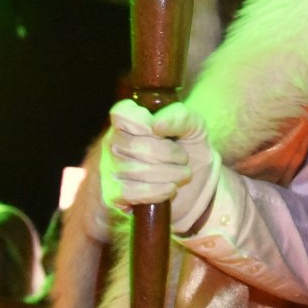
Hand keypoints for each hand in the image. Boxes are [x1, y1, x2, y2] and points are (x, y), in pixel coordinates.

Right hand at [102, 100, 221, 233]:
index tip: (164, 133)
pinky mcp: (114, 194)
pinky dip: (157, 191)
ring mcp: (110, 168)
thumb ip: (179, 117)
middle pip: (134, 145)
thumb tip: (156, 124)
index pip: (122, 113)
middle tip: (184, 159)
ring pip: (134, 170)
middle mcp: (113, 141)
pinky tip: (171, 189)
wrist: (196, 185)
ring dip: (167, 174)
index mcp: (127, 119)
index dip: (144, 123)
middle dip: (167, 153)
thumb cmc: (189, 147)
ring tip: (182, 174)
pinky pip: (131, 192)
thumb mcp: (194, 125)